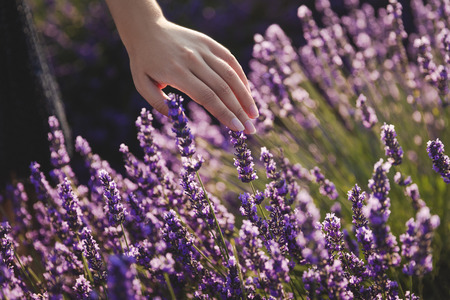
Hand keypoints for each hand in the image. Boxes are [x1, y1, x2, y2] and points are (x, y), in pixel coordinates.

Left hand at [106, 0, 257, 133]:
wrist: (146, 28)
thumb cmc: (143, 61)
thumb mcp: (142, 84)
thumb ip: (157, 103)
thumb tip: (176, 118)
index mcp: (177, 72)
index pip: (207, 97)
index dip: (225, 114)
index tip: (237, 129)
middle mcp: (193, 60)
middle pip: (222, 89)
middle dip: (239, 111)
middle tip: (250, 130)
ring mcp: (203, 50)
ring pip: (230, 75)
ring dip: (245, 96)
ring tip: (254, 114)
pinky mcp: (209, 43)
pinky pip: (230, 60)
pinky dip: (241, 77)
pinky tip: (247, 93)